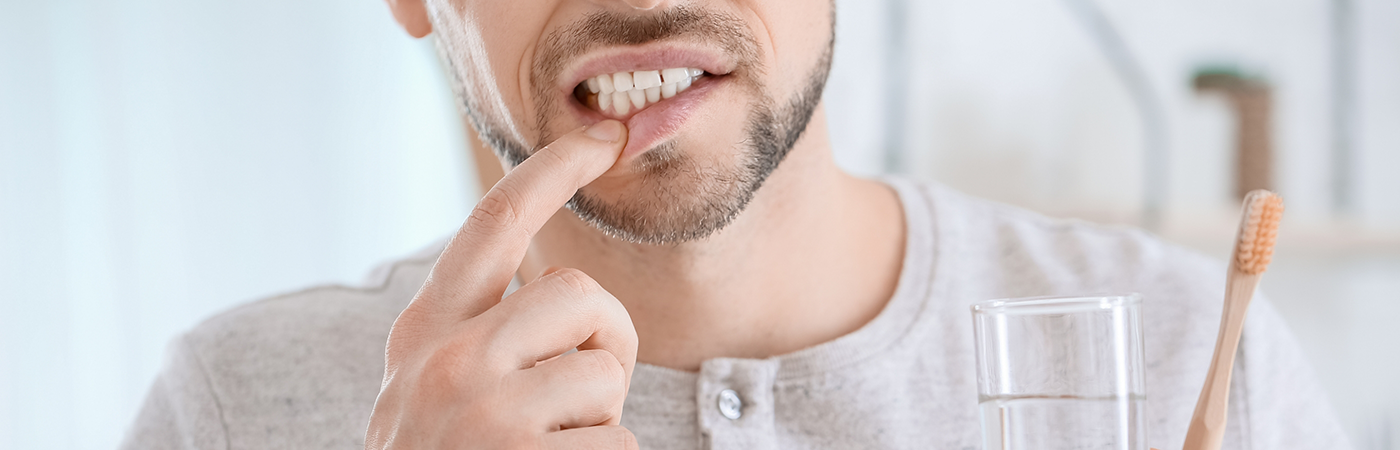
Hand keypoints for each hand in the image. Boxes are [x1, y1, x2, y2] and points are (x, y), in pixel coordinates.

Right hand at [365, 121, 638, 448]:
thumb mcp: (429, 395)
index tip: (599, 138)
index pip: (491, 226)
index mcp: (423, 337)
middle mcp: (445, 364)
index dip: (550, 172)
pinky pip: (620, 446)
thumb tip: (565, 299)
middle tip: (581, 393)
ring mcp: (484, 416)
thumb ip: (477, 339)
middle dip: (605, 338)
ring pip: (606, 373)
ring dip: (601, 422)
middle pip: (578, 293)